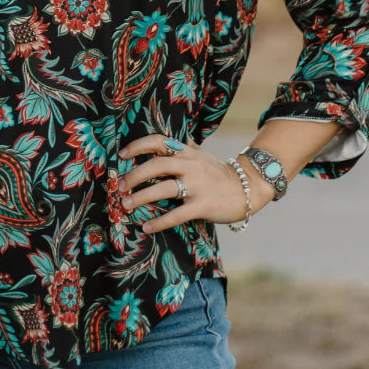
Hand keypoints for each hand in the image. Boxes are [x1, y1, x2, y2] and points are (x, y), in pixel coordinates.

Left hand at [117, 132, 272, 232]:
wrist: (248, 187)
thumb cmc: (218, 173)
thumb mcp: (200, 155)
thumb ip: (182, 148)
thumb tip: (162, 141)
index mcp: (187, 152)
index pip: (159, 141)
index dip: (138, 146)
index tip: (121, 155)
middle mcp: (190, 165)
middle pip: (156, 165)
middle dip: (134, 176)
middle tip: (120, 187)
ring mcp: (197, 185)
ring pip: (163, 189)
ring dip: (141, 197)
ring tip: (125, 205)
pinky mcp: (203, 205)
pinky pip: (177, 214)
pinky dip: (159, 222)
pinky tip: (146, 227)